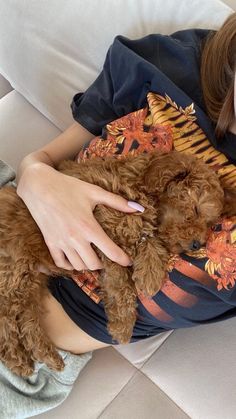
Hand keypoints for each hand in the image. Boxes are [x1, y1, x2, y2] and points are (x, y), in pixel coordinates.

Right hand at [17, 163, 143, 270]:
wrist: (38, 186)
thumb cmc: (68, 186)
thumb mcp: (94, 191)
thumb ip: (117, 202)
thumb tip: (139, 208)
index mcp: (89, 226)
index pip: (110, 251)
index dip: (122, 259)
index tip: (128, 262)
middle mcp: (75, 238)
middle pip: (94, 264)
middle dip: (104, 263)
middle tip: (107, 257)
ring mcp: (61, 243)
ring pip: (78, 266)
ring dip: (88, 265)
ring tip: (93, 258)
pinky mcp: (50, 243)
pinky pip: (61, 263)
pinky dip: (71, 265)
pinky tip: (76, 258)